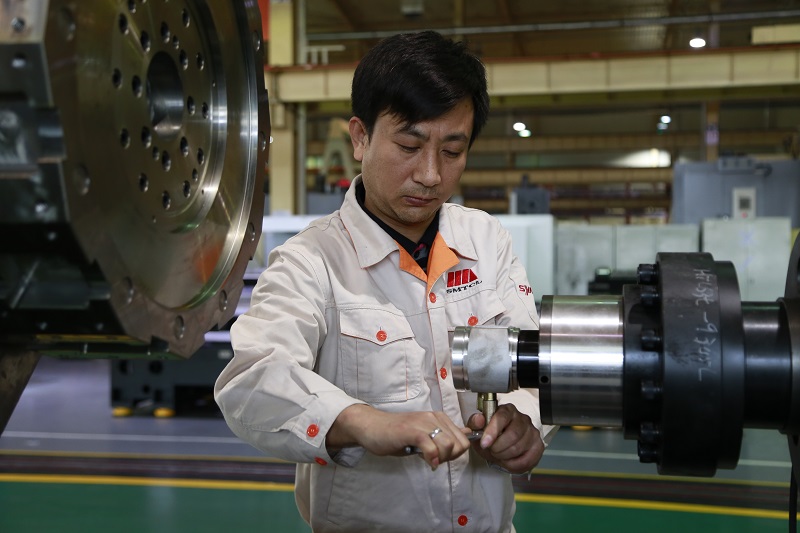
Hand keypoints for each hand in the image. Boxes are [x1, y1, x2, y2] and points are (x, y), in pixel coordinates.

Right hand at [327, 404, 470, 469]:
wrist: (372, 427)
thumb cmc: (396, 434)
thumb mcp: (424, 434)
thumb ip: (444, 435)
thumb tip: (468, 434)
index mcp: (438, 418)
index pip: (464, 439)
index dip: (456, 453)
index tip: (441, 457)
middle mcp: (433, 417)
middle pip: (459, 444)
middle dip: (450, 457)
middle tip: (434, 460)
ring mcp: (423, 423)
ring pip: (448, 445)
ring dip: (441, 458)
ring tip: (428, 459)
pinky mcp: (412, 431)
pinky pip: (431, 447)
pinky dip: (432, 458)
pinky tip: (427, 462)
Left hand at [467, 404, 543, 473]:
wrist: (500, 445)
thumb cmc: (490, 436)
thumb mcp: (478, 429)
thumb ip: (475, 423)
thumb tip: (479, 419)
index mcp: (507, 410)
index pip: (502, 418)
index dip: (492, 432)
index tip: (485, 443)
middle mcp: (522, 418)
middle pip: (513, 435)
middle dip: (498, 448)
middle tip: (492, 451)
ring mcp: (532, 432)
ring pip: (519, 448)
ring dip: (504, 457)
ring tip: (498, 455)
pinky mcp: (538, 445)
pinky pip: (527, 459)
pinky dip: (514, 465)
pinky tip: (508, 462)